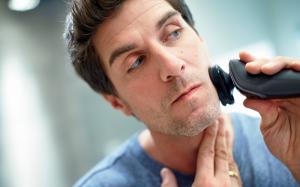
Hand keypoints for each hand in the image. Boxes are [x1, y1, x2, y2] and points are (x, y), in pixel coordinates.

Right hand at [160, 118, 241, 186]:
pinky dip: (231, 159)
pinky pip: (234, 171)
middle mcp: (221, 183)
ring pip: (230, 160)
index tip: (212, 121)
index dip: (209, 135)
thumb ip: (169, 185)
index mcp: (204, 182)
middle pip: (221, 153)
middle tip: (220, 118)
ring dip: (227, 144)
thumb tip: (165, 171)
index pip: (207, 152)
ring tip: (226, 130)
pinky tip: (229, 154)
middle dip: (220, 134)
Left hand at [240, 51, 299, 181]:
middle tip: (250, 67)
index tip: (241, 57)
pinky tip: (292, 68)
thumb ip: (262, 109)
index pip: (264, 76)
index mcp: (275, 96)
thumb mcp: (269, 125)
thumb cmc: (287, 145)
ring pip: (292, 67)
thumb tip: (247, 97)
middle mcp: (288, 90)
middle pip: (277, 67)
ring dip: (279, 64)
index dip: (254, 64)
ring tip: (265, 69)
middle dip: (262, 63)